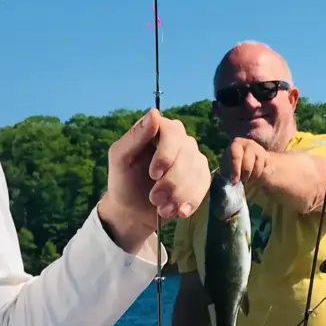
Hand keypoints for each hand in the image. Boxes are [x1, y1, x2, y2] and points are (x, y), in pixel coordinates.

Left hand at [97, 109, 209, 252]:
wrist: (133, 211)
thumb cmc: (124, 181)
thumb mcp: (120, 158)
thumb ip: (134, 136)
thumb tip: (154, 113)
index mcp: (159, 129)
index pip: (172, 131)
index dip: (166, 154)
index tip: (153, 175)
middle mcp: (180, 140)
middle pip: (187, 154)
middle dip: (171, 181)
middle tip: (154, 199)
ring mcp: (193, 158)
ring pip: (197, 172)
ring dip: (180, 195)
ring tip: (162, 209)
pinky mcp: (201, 176)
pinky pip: (205, 185)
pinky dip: (191, 201)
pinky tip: (179, 212)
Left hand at [225, 137, 271, 185]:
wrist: (249, 162)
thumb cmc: (234, 164)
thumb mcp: (227, 166)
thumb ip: (227, 172)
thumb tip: (232, 182)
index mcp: (236, 144)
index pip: (236, 157)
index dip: (235, 171)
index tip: (234, 181)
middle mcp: (249, 144)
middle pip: (248, 163)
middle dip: (245, 175)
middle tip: (243, 181)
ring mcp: (261, 151)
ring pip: (258, 168)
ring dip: (253, 178)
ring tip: (248, 182)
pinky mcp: (269, 159)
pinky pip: (266, 172)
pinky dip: (260, 180)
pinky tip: (255, 182)